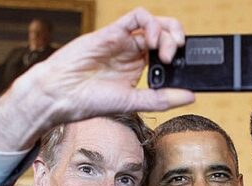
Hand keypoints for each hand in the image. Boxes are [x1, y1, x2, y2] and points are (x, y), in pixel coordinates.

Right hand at [0, 7, 194, 150]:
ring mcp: (123, 41)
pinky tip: (152, 41)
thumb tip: (192, 96)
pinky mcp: (112, 32)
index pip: (166, 55)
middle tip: (174, 57)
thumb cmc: (89, 101)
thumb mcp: (133, 103)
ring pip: (154, 24)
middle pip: (164, 36)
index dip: (179, 57)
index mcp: (138, 69)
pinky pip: (137, 17)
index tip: (185, 68)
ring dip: (167, 33)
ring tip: (166, 52)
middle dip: (176, 42)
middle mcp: (132, 53)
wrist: (60, 94)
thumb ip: (162, 98)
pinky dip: (151, 24)